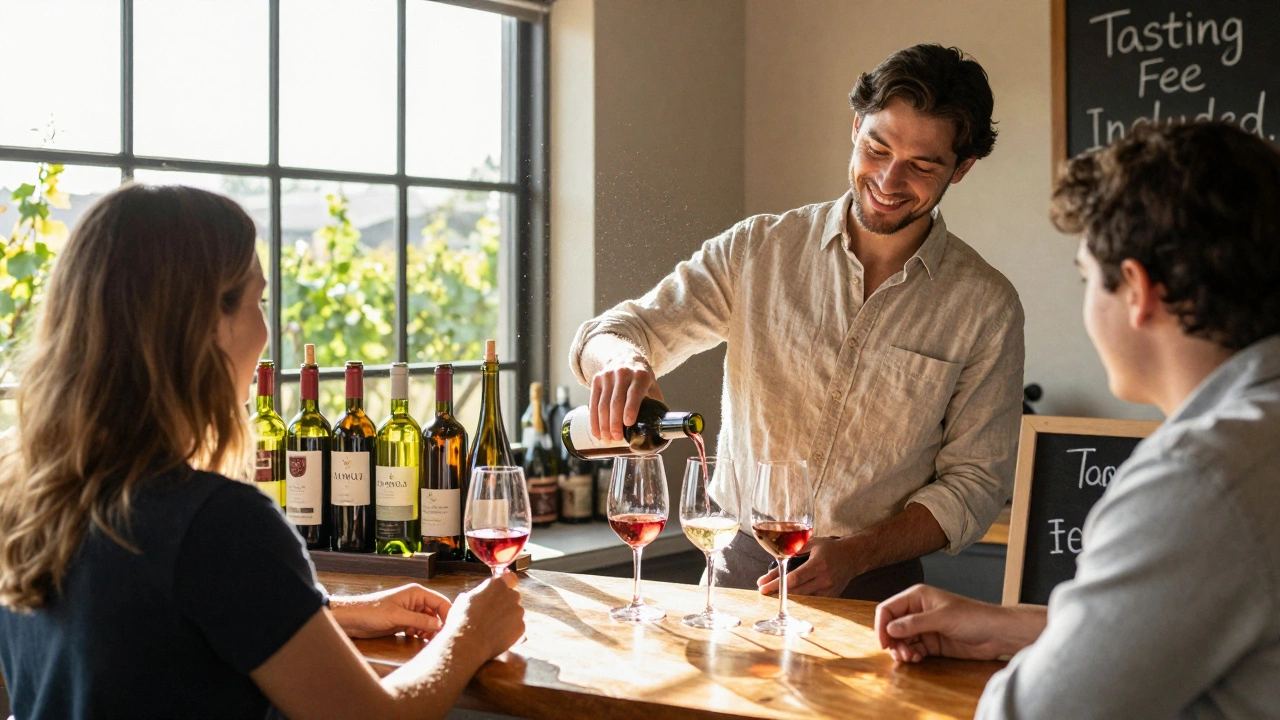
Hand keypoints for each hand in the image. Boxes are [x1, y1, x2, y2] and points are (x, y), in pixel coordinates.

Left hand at [330, 583, 450, 639]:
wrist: (352, 619)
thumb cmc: (371, 612)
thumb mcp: (397, 617)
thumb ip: (419, 621)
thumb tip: (439, 625)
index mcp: (417, 593)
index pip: (440, 602)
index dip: (447, 614)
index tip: (450, 629)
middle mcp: (416, 601)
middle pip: (436, 613)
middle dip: (439, 625)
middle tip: (440, 638)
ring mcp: (410, 612)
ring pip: (429, 622)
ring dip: (430, 631)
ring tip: (427, 640)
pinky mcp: (404, 622)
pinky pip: (419, 628)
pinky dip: (421, 634)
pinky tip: (418, 639)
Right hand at [441, 570, 525, 661]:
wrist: (468, 644)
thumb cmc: (462, 621)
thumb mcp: (464, 600)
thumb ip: (477, 594)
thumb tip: (477, 595)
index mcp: (497, 584)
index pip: (510, 578)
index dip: (507, 584)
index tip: (503, 590)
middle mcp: (511, 595)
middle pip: (513, 596)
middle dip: (506, 603)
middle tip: (493, 614)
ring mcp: (518, 611)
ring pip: (516, 612)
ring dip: (508, 618)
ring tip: (492, 628)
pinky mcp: (521, 627)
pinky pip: (517, 627)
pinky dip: (511, 631)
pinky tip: (497, 636)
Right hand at [589, 358, 663, 441]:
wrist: (625, 357)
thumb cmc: (641, 377)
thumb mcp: (652, 385)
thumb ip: (656, 404)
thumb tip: (663, 428)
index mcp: (641, 375)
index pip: (634, 393)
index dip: (630, 409)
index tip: (628, 424)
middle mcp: (623, 373)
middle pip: (616, 402)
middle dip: (615, 423)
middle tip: (616, 438)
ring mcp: (607, 376)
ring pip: (602, 404)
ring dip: (603, 425)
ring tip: (606, 439)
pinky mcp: (596, 380)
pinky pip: (593, 403)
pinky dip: (594, 420)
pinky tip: (597, 432)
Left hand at [756, 536, 860, 597]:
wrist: (853, 557)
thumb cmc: (830, 548)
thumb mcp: (812, 543)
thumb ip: (794, 550)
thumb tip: (774, 559)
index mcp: (819, 564)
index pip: (794, 578)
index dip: (777, 584)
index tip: (763, 586)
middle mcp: (825, 579)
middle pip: (796, 591)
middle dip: (777, 591)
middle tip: (763, 590)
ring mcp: (830, 591)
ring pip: (803, 598)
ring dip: (787, 596)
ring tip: (772, 592)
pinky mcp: (832, 597)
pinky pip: (812, 600)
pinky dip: (800, 598)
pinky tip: (789, 595)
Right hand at [874, 584, 1017, 661]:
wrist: (996, 634)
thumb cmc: (973, 617)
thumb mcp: (942, 618)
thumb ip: (914, 623)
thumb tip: (890, 629)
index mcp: (917, 597)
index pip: (888, 609)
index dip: (882, 625)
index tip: (884, 643)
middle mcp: (917, 611)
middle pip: (892, 627)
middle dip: (893, 641)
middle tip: (900, 654)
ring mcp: (924, 628)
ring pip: (901, 640)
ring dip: (902, 650)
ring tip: (911, 658)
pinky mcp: (932, 643)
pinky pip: (913, 649)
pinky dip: (912, 655)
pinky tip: (917, 659)